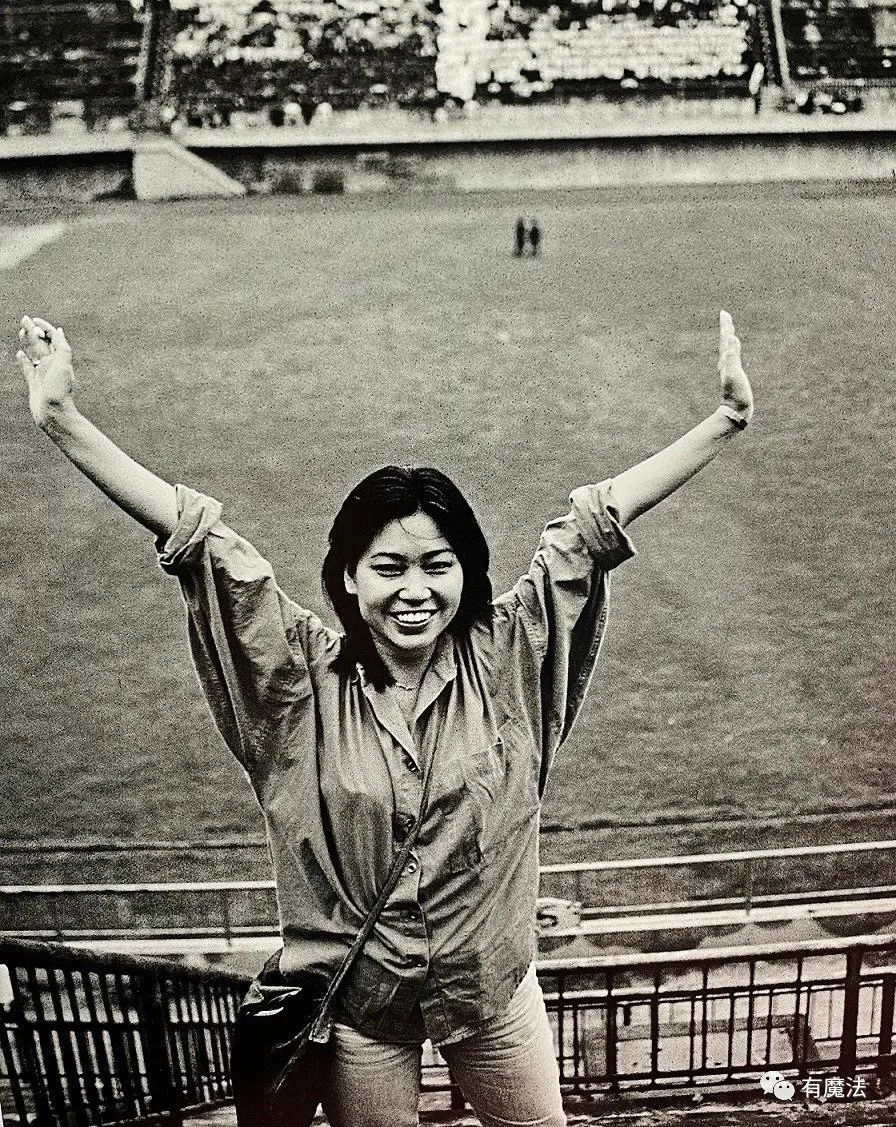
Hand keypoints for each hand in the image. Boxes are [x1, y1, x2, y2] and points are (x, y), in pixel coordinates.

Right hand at [16, 315, 75, 429]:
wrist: (54, 414)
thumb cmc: (59, 391)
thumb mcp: (63, 366)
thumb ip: (62, 348)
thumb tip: (59, 331)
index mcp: (59, 360)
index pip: (53, 339)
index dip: (45, 328)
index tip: (34, 320)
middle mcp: (51, 365)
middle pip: (41, 344)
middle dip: (33, 331)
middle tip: (24, 319)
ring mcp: (42, 374)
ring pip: (33, 353)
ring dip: (27, 341)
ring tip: (21, 331)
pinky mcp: (34, 383)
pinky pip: (27, 368)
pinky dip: (23, 360)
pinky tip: (19, 353)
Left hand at [718, 309, 752, 424]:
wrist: (735, 411)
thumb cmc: (736, 394)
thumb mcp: (734, 374)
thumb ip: (733, 357)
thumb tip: (732, 340)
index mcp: (726, 361)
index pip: (725, 339)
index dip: (726, 326)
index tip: (724, 313)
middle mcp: (726, 363)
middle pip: (725, 342)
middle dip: (726, 328)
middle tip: (725, 315)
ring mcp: (729, 369)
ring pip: (728, 349)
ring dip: (728, 338)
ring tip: (729, 329)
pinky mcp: (734, 375)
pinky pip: (733, 358)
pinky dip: (733, 350)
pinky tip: (733, 350)